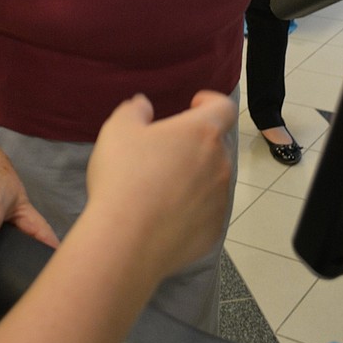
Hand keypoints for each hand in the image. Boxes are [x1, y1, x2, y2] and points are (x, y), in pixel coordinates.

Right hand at [85, 91, 236, 288]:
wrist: (125, 241)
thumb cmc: (123, 176)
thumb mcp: (118, 129)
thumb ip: (134, 110)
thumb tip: (144, 105)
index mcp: (201, 132)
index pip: (224, 107)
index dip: (210, 101)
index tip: (194, 104)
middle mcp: (219, 163)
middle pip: (217, 144)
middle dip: (198, 141)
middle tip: (167, 149)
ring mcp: (220, 200)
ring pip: (214, 178)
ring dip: (196, 175)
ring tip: (164, 185)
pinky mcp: (214, 230)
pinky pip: (207, 210)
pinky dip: (193, 207)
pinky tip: (166, 214)